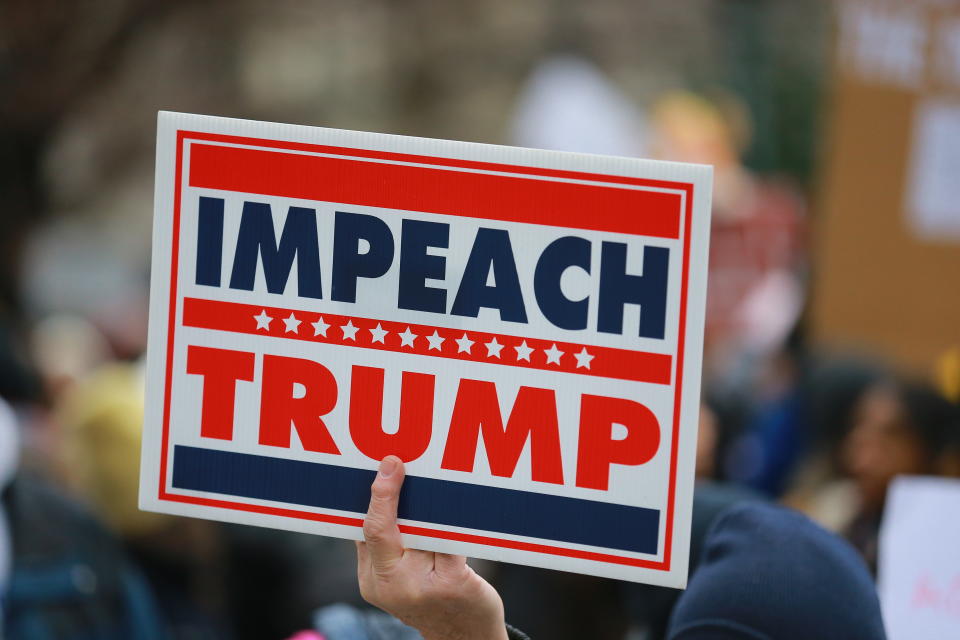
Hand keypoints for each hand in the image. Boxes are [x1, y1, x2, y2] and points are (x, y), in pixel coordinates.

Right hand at [356, 456, 508, 639]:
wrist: (465, 639)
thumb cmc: (431, 597)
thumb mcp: (396, 580)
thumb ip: (387, 545)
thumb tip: (386, 493)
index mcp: (372, 581)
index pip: (366, 531)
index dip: (375, 497)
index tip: (385, 467)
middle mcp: (392, 585)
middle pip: (382, 528)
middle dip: (387, 493)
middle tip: (395, 464)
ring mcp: (421, 586)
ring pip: (423, 529)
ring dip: (430, 505)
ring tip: (436, 483)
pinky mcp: (452, 583)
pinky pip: (450, 539)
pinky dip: (454, 522)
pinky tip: (462, 507)